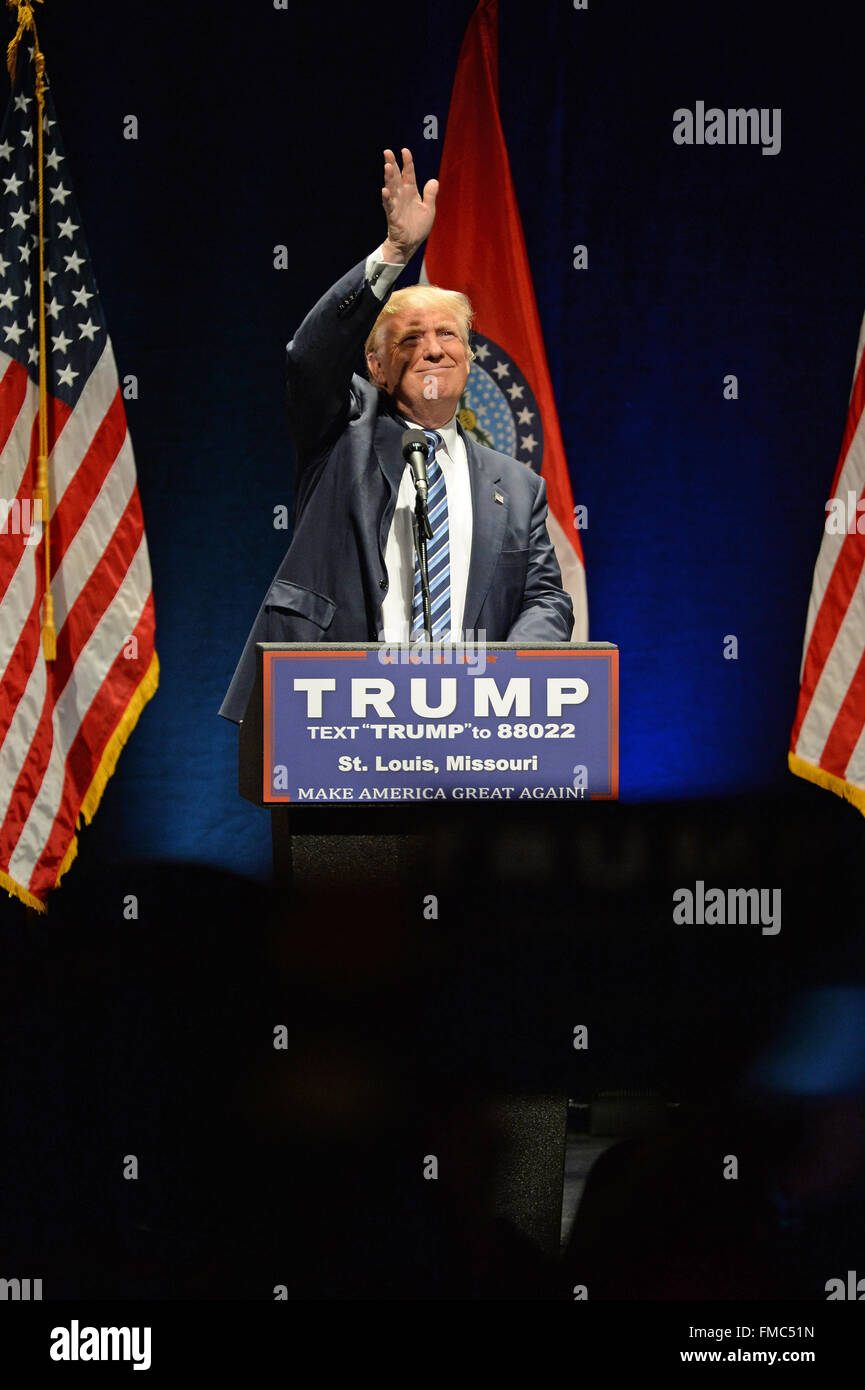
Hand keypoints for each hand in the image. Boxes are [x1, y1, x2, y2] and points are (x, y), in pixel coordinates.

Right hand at [380, 147, 437, 262]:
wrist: (410, 244)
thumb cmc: (417, 227)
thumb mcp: (428, 209)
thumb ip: (430, 195)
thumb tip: (434, 180)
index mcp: (411, 192)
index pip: (408, 174)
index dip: (407, 162)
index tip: (405, 151)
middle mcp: (402, 196)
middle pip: (396, 177)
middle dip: (392, 164)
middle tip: (387, 152)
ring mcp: (396, 205)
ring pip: (391, 188)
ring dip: (389, 177)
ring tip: (387, 166)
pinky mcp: (393, 216)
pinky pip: (389, 206)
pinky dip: (387, 198)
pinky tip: (384, 191)